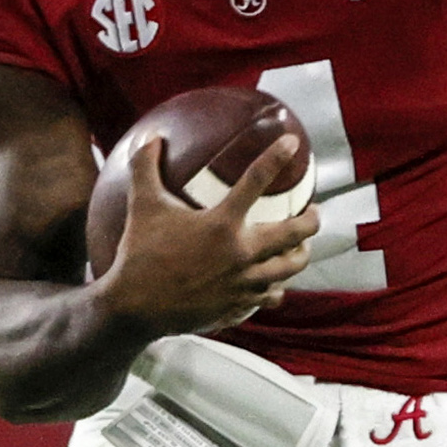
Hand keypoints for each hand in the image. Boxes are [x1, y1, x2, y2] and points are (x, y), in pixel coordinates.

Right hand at [96, 136, 316, 340]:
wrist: (135, 308)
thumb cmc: (138, 254)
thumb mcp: (142, 206)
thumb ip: (145, 169)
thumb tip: (148, 137)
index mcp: (222, 224)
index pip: (257, 180)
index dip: (276, 157)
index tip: (292, 143)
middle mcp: (240, 253)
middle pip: (294, 233)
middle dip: (311, 219)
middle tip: (312, 212)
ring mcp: (243, 283)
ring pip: (289, 268)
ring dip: (300, 256)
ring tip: (301, 248)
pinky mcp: (237, 307)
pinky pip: (269, 297)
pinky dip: (274, 289)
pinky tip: (273, 286)